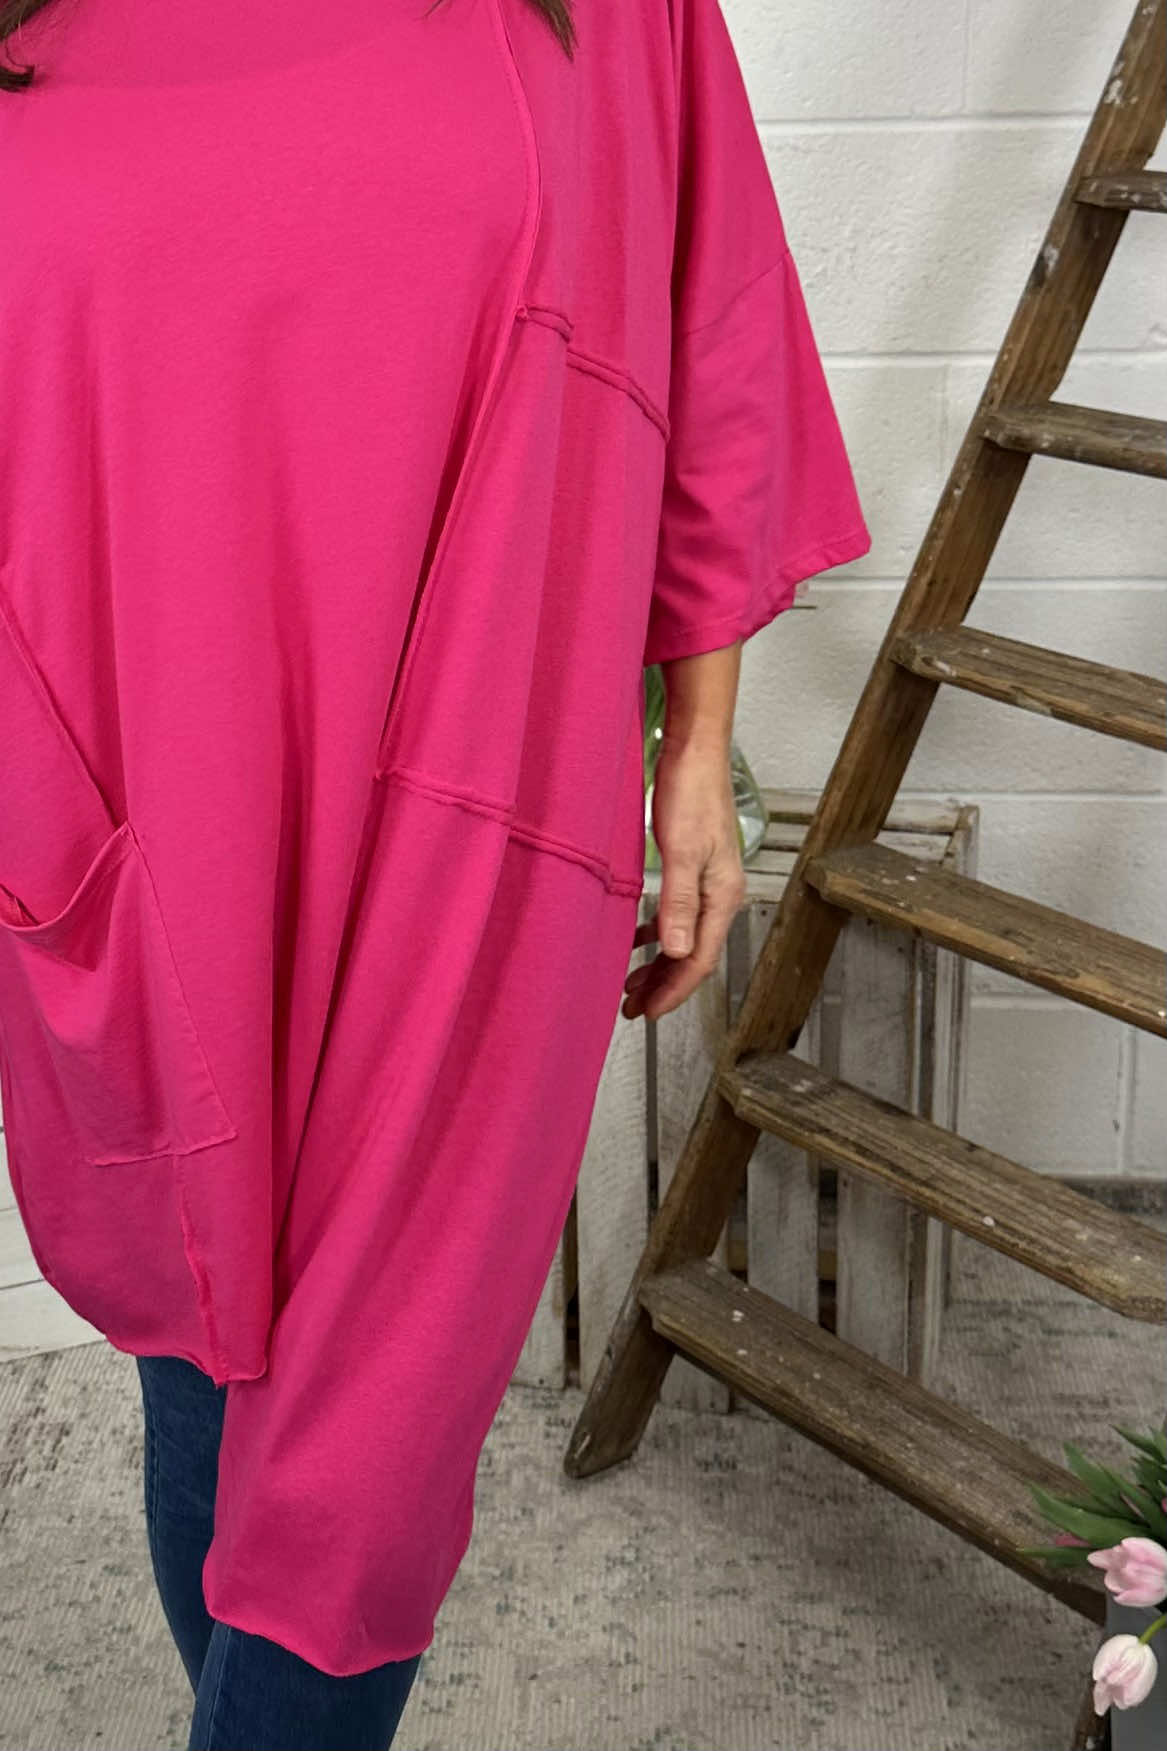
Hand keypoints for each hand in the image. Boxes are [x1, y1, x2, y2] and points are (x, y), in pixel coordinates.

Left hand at [622, 734, 745, 1021]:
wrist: (696, 749)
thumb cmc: (691, 791)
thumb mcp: (682, 850)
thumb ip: (678, 903)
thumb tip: (675, 952)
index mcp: (722, 896)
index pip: (700, 960)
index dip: (673, 991)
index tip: (647, 1012)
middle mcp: (721, 894)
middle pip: (694, 955)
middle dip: (665, 985)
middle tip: (633, 1008)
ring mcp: (709, 881)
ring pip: (685, 938)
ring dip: (660, 964)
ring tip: (632, 984)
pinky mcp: (695, 866)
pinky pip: (678, 915)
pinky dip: (659, 935)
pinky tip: (640, 939)